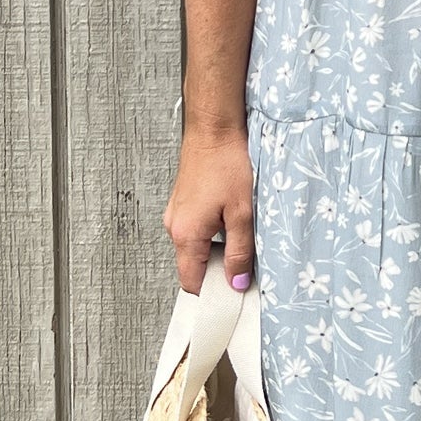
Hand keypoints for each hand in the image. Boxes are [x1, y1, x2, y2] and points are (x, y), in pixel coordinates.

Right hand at [162, 124, 254, 295]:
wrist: (213, 128)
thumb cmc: (227, 163)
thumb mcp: (242, 212)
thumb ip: (240, 250)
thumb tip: (237, 282)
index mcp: (186, 235)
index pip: (192, 282)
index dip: (213, 292)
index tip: (235, 293)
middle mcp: (175, 227)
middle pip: (194, 266)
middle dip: (218, 271)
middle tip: (245, 265)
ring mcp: (176, 214)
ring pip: (196, 247)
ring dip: (217, 249)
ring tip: (242, 236)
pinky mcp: (183, 202)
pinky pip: (196, 229)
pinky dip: (213, 233)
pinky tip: (232, 219)